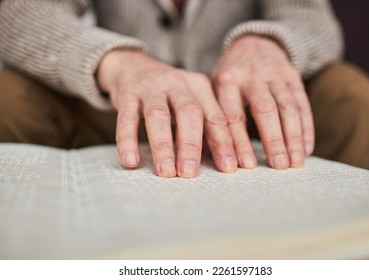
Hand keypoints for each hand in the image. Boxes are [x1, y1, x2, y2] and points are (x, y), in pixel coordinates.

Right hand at [97, 49, 236, 177]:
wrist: (133, 66)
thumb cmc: (168, 94)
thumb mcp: (191, 102)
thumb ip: (205, 127)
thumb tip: (222, 159)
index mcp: (200, 87)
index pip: (216, 117)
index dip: (223, 143)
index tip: (227, 167)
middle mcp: (178, 83)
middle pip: (190, 113)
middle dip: (191, 145)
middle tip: (190, 173)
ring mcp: (152, 86)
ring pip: (159, 115)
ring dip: (163, 146)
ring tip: (165, 171)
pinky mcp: (128, 93)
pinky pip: (127, 118)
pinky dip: (128, 140)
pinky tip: (131, 160)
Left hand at [212, 35, 313, 168]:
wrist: (254, 43)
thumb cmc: (230, 76)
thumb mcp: (215, 87)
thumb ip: (217, 115)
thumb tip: (215, 154)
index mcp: (227, 81)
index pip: (234, 115)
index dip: (240, 141)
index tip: (245, 165)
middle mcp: (252, 76)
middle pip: (265, 109)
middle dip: (273, 139)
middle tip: (279, 166)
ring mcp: (275, 74)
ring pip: (288, 107)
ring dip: (294, 137)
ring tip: (295, 162)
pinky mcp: (293, 76)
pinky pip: (302, 104)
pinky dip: (306, 128)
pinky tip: (307, 148)